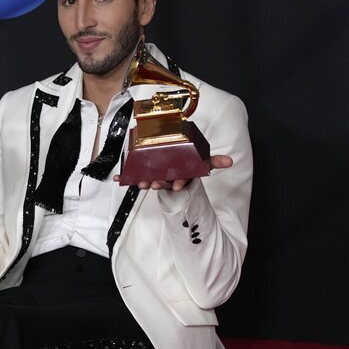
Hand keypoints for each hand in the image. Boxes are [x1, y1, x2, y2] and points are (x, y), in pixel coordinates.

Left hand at [112, 154, 232, 190]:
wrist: (177, 164)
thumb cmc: (189, 163)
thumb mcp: (202, 162)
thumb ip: (214, 161)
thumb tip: (230, 162)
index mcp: (181, 174)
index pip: (182, 180)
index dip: (179, 183)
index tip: (176, 186)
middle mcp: (169, 177)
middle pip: (164, 181)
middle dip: (159, 184)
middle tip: (155, 184)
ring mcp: (157, 176)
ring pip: (150, 180)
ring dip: (143, 182)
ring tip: (139, 182)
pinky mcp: (146, 174)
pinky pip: (135, 177)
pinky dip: (125, 178)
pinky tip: (117, 179)